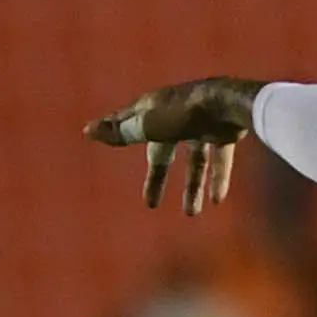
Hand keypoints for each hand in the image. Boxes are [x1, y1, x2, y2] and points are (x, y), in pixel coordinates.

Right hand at [83, 77, 262, 214]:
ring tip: (191, 213)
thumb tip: (88, 130)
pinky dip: (218, 178)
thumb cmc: (184, 113)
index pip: (127, 123)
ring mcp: (201, 123)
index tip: (93, 134)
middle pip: (163, 152)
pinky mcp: (223, 131)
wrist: (228, 103)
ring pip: (194, 160)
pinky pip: (218, 158)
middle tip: (151, 204)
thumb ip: (122, 131)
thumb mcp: (149, 125)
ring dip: (192, 186)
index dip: (114, 131)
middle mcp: (176, 115)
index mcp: (154, 109)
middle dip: (158, 177)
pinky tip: (216, 200)